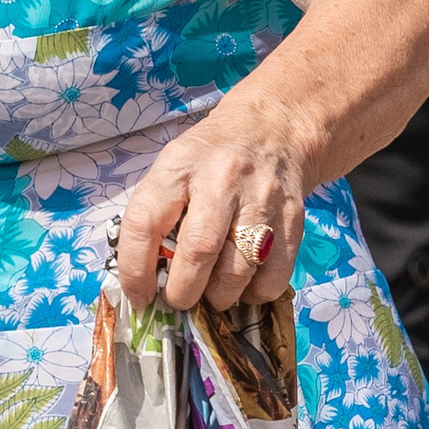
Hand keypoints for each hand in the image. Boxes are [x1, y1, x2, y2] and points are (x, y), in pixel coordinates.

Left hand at [115, 108, 307, 312]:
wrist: (274, 127)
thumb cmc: (210, 159)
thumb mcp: (172, 168)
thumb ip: (156, 216)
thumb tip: (145, 281)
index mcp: (179, 167)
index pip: (145, 223)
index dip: (136, 270)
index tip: (140, 295)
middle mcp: (222, 178)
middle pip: (199, 251)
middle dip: (183, 291)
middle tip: (179, 300)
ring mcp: (261, 197)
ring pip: (239, 270)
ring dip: (219, 296)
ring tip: (212, 293)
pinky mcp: (292, 217)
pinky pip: (273, 275)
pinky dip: (254, 293)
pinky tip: (244, 282)